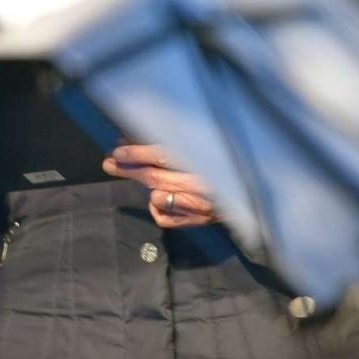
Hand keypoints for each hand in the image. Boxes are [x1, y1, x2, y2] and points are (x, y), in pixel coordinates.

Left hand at [102, 144, 216, 228]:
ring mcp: (199, 204)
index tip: (118, 150)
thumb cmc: (225, 161)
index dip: (138, 152)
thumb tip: (141, 137)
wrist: (250, 190)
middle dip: (128, 169)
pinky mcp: (198, 220)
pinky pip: (164, 217)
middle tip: (108, 163)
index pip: (163, 154)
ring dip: (144, 184)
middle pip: (155, 175)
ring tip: (131, 172)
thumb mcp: (206, 145)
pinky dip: (155, 208)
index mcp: (204, 158)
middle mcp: (202, 183)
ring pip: (158, 196)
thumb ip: (176, 144)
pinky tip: (157, 197)